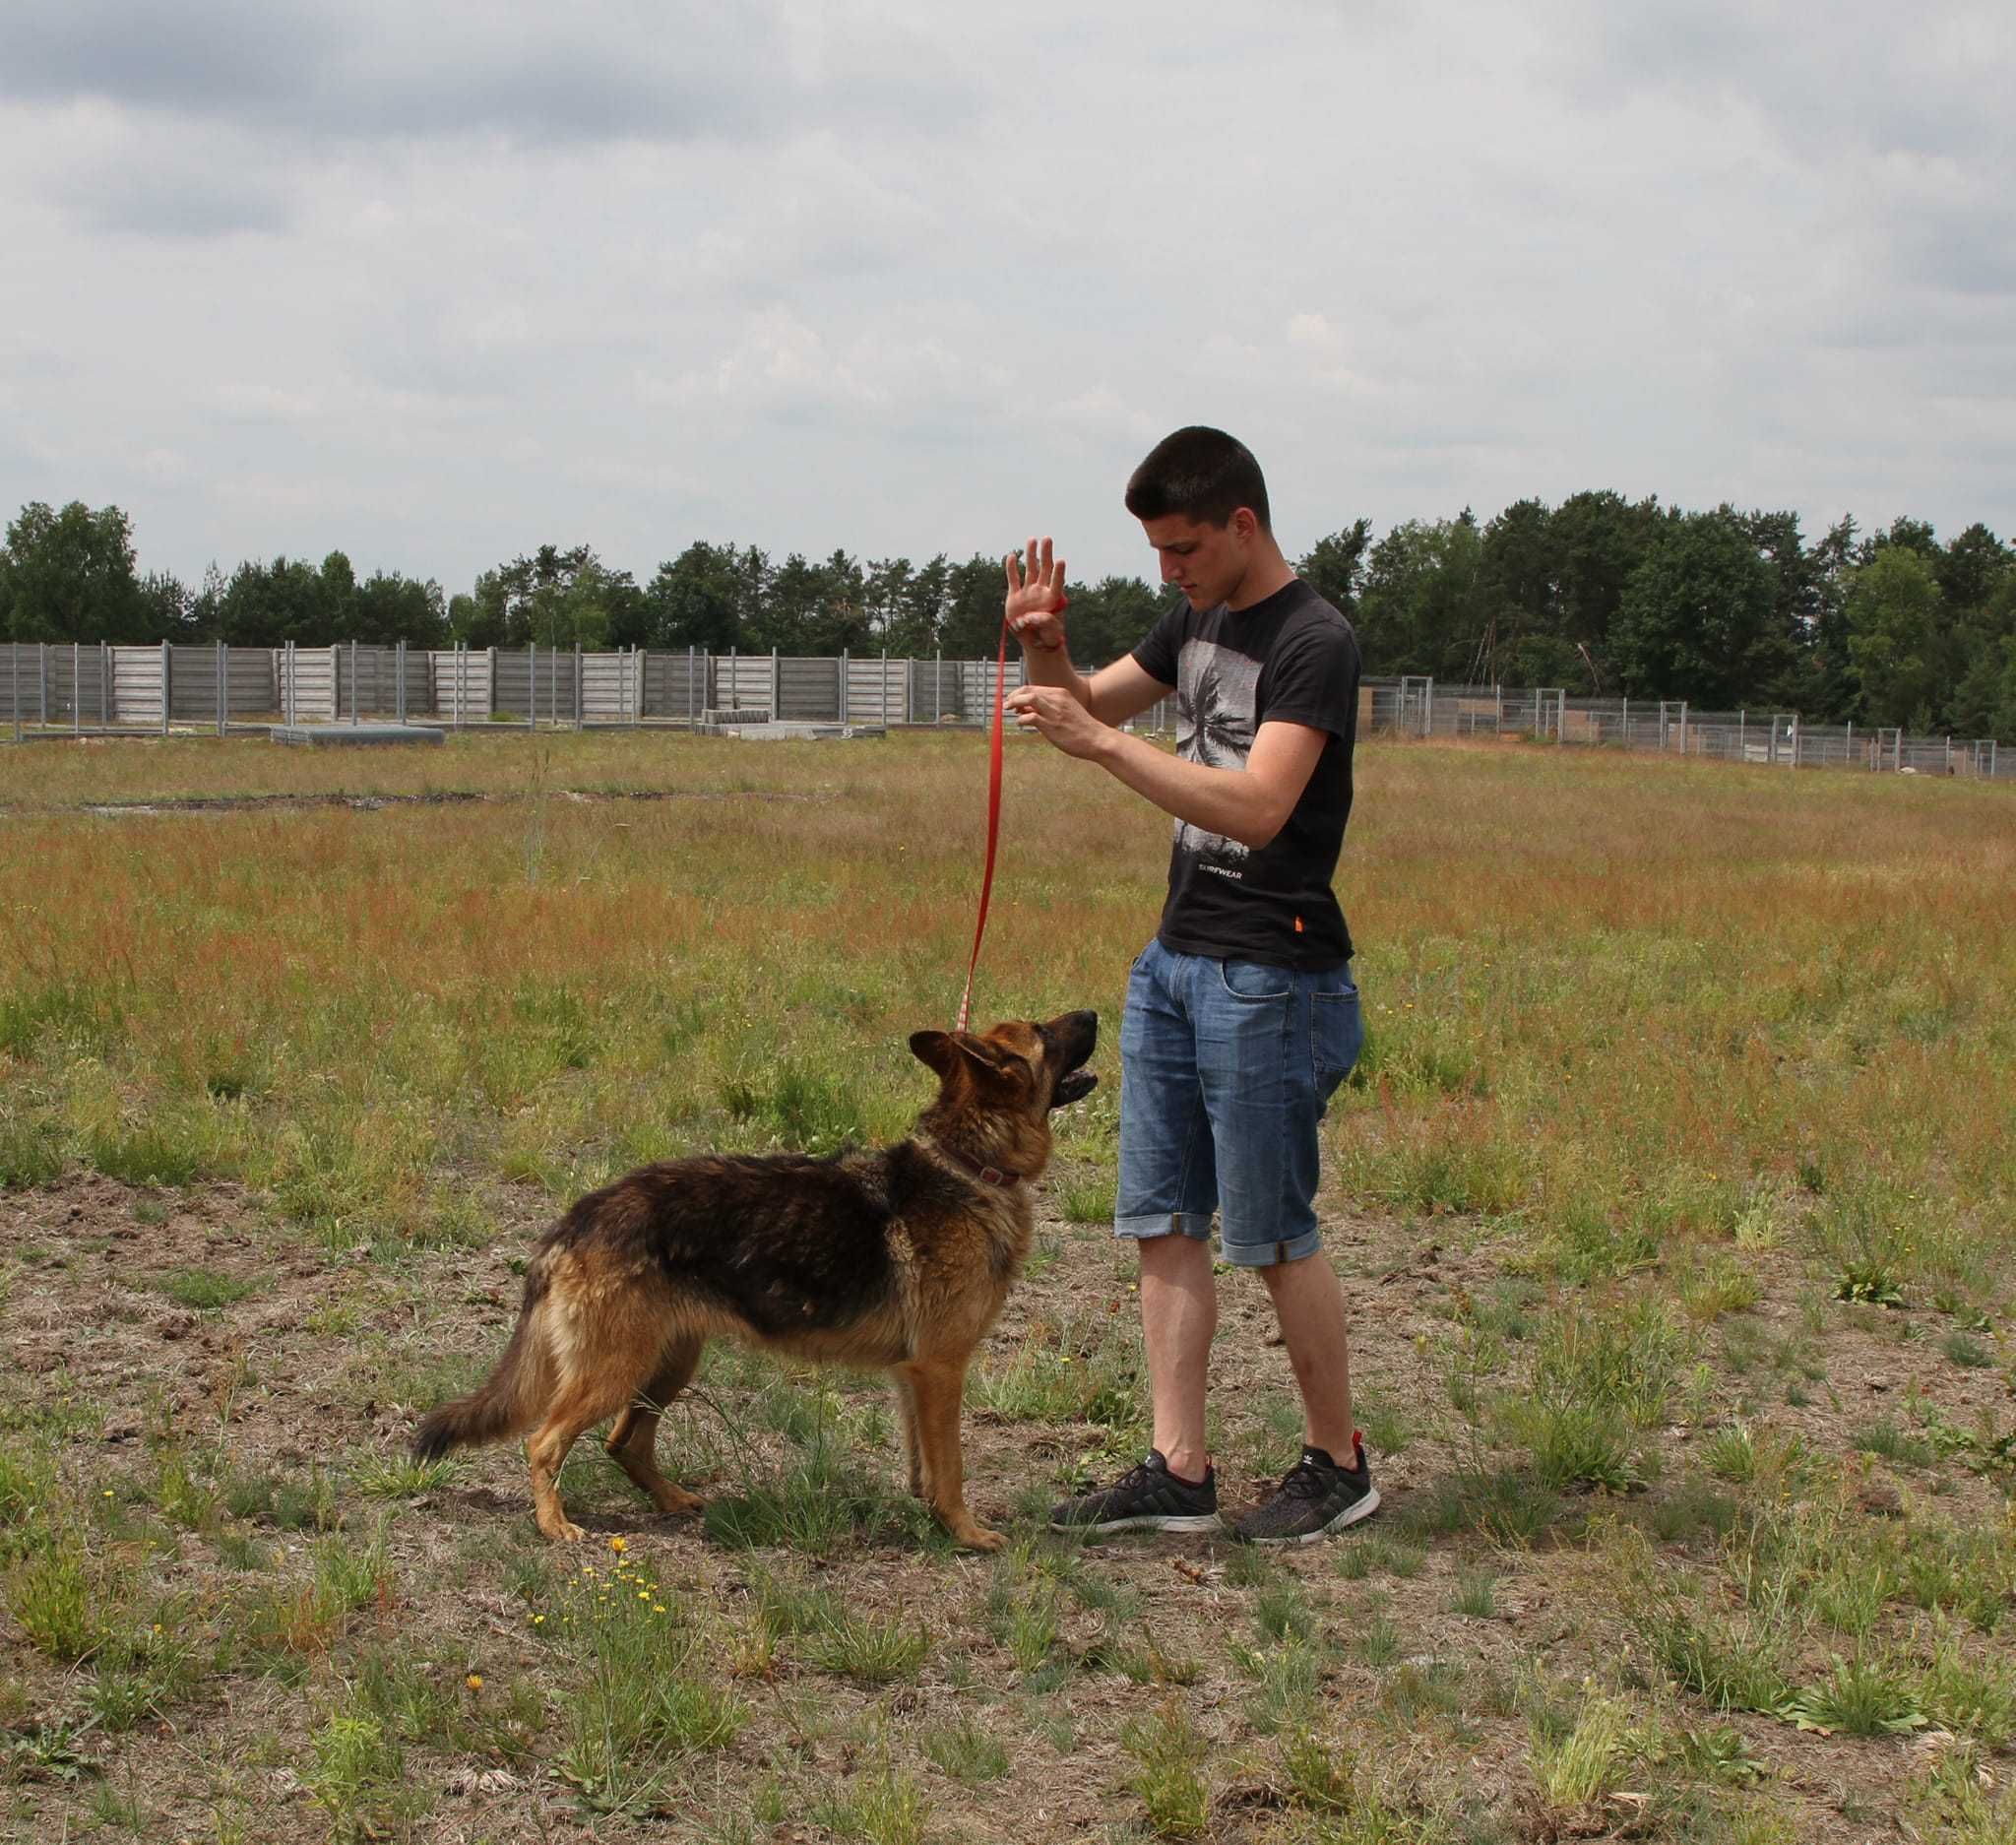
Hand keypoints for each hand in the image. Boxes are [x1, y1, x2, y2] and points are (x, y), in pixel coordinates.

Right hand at [1004, 537, 1067, 651]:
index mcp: (1053, 600)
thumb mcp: (1051, 633)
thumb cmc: (1048, 637)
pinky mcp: (1016, 597)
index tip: (1061, 561)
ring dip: (1031, 555)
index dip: (1058, 573)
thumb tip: (1038, 616)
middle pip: (1045, 569)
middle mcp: (1041, 592)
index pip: (1057, 583)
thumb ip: (1047, 624)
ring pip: (1030, 570)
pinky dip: (1012, 569)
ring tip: (1032, 540)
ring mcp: (1029, 593)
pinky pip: (1014, 580)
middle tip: (1047, 539)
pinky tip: (1012, 556)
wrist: (1034, 642)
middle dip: (1046, 554)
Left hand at [1004, 683, 1104, 760]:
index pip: (1033, 688)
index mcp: (1060, 693)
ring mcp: (1054, 712)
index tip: (1012, 700)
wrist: (1096, 738)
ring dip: (1014, 703)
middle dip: (1013, 696)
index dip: (1019, 693)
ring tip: (1010, 711)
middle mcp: (1056, 699)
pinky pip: (1030, 717)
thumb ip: (1049, 707)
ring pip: (1027, 699)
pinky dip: (1021, 719)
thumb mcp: (1066, 710)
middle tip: (1006, 705)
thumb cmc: (1081, 727)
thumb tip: (1027, 709)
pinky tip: (1021, 724)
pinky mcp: (1051, 725)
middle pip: (1027, 691)